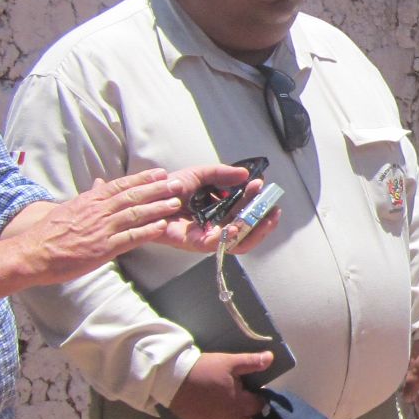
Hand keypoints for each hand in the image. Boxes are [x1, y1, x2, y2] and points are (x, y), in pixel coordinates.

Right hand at [8, 167, 201, 283]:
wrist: (32, 253)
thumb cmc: (49, 233)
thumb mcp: (69, 208)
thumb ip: (89, 196)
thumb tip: (99, 183)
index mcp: (90, 201)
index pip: (121, 185)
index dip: (143, 179)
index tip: (160, 173)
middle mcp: (97, 211)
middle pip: (132, 196)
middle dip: (157, 189)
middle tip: (177, 183)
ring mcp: (101, 229)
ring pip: (135, 214)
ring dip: (157, 208)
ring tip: (175, 203)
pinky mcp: (103, 248)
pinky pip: (130, 237)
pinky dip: (147, 231)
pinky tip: (162, 227)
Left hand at [154, 164, 283, 253]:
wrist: (146, 196)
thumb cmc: (168, 187)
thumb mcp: (199, 174)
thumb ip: (222, 174)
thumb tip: (246, 174)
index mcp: (217, 211)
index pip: (243, 212)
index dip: (256, 202)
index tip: (263, 187)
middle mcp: (215, 225)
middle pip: (246, 228)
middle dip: (263, 217)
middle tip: (272, 204)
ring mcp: (208, 236)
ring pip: (240, 241)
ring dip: (257, 230)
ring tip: (267, 216)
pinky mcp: (197, 243)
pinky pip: (221, 244)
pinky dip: (234, 235)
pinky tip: (241, 223)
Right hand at [167, 350, 273, 418]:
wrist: (171, 379)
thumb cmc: (204, 369)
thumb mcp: (229, 362)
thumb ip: (252, 362)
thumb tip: (271, 358)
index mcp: (239, 404)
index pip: (258, 405)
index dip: (258, 395)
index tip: (251, 386)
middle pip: (246, 414)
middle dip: (246, 403)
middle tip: (237, 389)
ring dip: (232, 411)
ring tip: (224, 396)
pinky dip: (218, 416)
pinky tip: (211, 405)